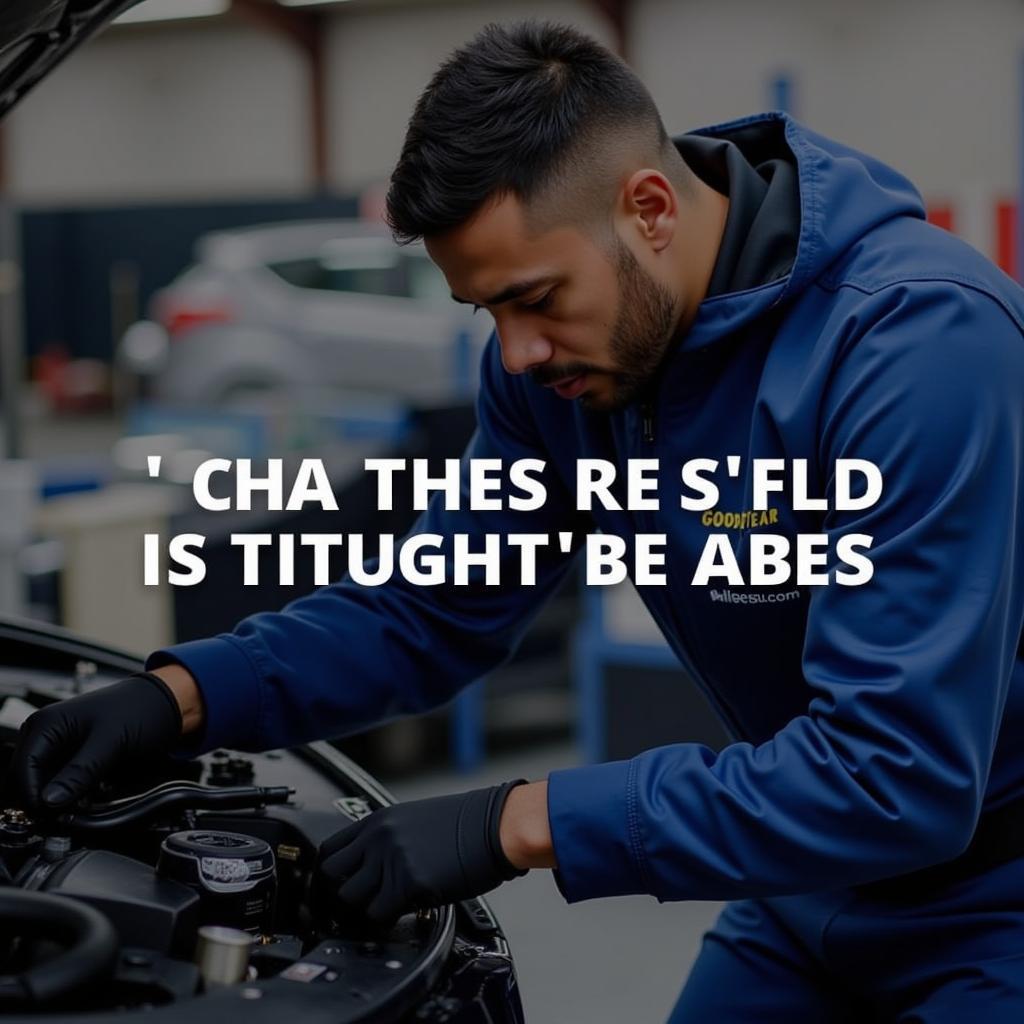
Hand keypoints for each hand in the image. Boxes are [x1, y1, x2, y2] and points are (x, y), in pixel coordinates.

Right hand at [13, 673, 184, 813]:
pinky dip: (73, 795)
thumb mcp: (112, 741)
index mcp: (47, 724)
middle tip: (68, 815)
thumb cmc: (141, 708)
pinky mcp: (74, 760)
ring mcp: (59, 749)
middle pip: (28, 782)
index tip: (51, 816)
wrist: (164, 704)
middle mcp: (46, 736)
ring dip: (60, 800)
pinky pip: (63, 786)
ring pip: (45, 788)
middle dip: (46, 801)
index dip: (32, 797)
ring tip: (84, 803)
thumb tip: (49, 800)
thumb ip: (80, 771)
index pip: (22, 770)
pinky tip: (90, 797)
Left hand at [316, 780, 527, 926]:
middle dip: (342, 893)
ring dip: (367, 907)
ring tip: (389, 906)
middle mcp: (379, 838)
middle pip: (331, 875)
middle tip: (362, 903)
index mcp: (380, 820)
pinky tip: (405, 912)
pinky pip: (380, 913)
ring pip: (352, 898)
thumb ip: (389, 839)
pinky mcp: (409, 882)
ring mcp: (392, 859)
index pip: (330, 849)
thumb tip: (374, 865)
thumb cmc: (467, 823)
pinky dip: (388, 919)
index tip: (339, 887)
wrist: (495, 825)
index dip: (331, 874)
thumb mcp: (416, 820)